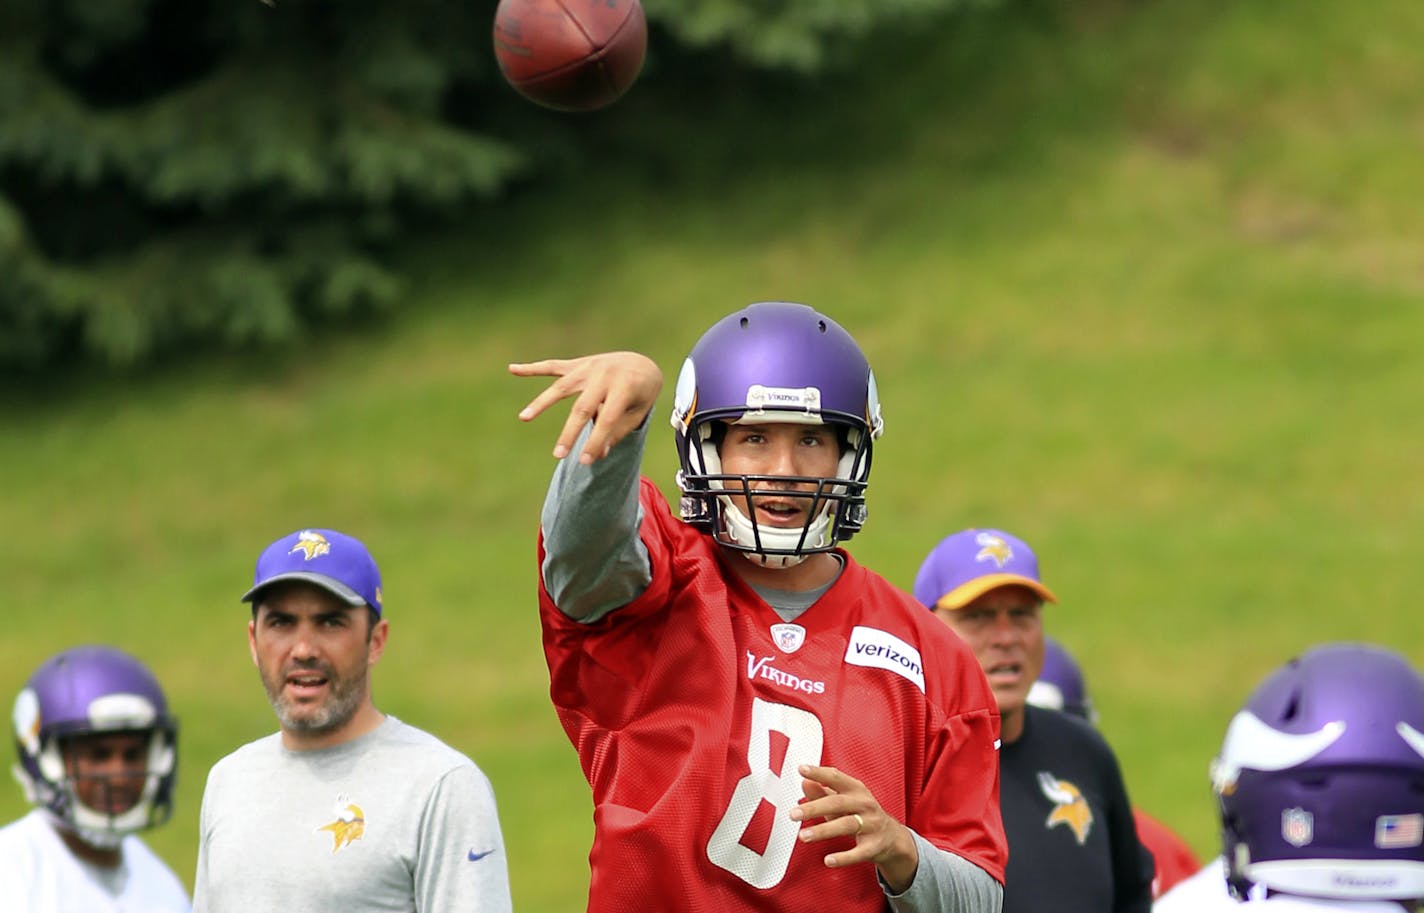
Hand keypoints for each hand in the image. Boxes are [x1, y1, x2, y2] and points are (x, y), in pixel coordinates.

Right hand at [510, 352, 663, 463]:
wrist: (641, 363)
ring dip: (542, 402)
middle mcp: (604, 375)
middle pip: (582, 407)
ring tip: (524, 417)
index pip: (606, 419)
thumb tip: (598, 455)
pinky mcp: (578, 364)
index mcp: (624, 387)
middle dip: (570, 433)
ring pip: (562, 386)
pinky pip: (553, 366)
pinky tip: (512, 368)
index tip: (585, 462)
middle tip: (558, 456)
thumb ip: (617, 432)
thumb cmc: (641, 394)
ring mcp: (589, 367)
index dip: (596, 441)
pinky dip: (532, 368)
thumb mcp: (637, 414)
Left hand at [789, 764, 918, 893]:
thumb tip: (804, 782)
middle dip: (814, 808)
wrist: (891, 837)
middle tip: (793, 814)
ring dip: (823, 831)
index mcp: (856, 789)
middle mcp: (865, 804)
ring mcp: (871, 825)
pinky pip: (858, 852)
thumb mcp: (843, 800)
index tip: (802, 770)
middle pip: (837, 803)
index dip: (819, 773)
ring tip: (803, 836)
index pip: (836, 777)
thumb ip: (822, 791)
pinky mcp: (874, 846)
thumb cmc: (861, 814)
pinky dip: (844, 857)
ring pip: (846, 825)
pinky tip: (828, 860)